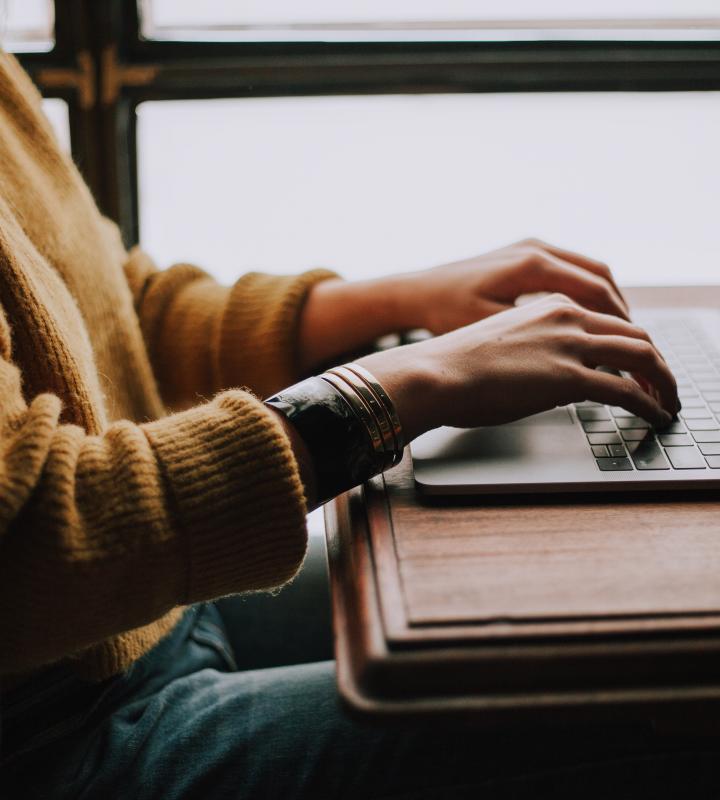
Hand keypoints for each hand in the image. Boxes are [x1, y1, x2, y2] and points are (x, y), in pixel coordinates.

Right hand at [357, 293, 678, 441]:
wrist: (434, 372)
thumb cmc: (455, 363)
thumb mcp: (502, 341)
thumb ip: (535, 347)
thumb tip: (548, 373)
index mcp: (550, 304)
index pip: (609, 319)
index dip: (633, 343)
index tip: (640, 364)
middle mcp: (566, 316)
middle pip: (635, 334)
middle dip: (657, 363)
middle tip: (664, 384)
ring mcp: (569, 344)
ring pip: (642, 356)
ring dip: (663, 381)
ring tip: (668, 402)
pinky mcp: (568, 377)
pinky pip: (627, 390)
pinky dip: (649, 404)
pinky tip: (654, 415)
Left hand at [400, 239, 629, 334]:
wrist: (416, 292)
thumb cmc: (446, 313)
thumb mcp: (491, 329)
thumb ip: (536, 338)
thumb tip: (578, 358)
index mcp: (532, 265)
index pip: (595, 290)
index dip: (619, 321)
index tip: (632, 347)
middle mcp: (535, 248)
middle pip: (599, 276)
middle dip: (620, 310)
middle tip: (634, 342)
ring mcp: (530, 246)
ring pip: (587, 269)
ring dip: (606, 299)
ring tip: (617, 332)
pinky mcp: (523, 253)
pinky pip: (569, 268)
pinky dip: (586, 291)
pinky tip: (587, 317)